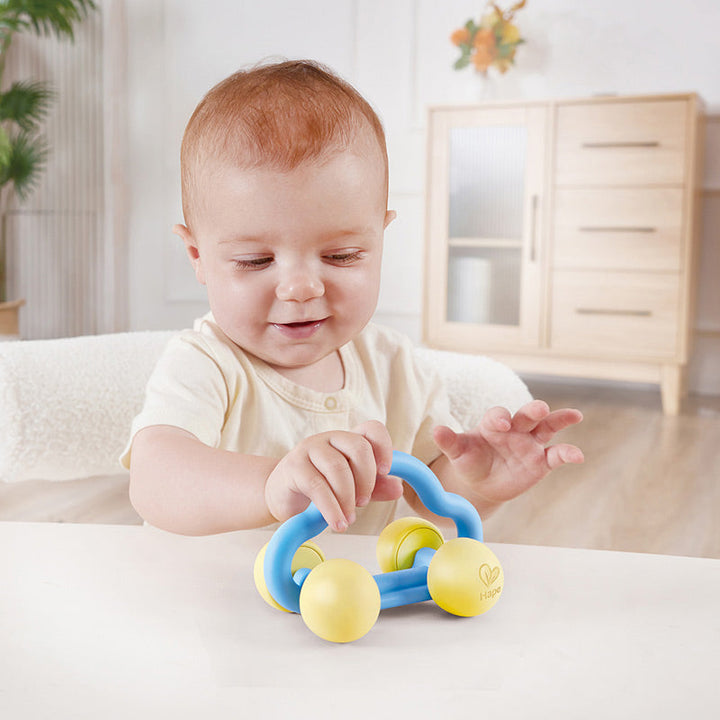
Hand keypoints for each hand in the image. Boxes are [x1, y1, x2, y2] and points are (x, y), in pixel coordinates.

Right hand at [264, 421, 400, 531]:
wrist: (281, 496)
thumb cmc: (320, 489)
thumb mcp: (352, 489)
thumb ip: (375, 488)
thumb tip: (398, 488)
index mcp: (347, 439)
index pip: (371, 429)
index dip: (384, 446)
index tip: (385, 471)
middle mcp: (329, 438)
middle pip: (358, 447)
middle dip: (366, 478)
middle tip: (364, 502)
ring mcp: (309, 449)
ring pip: (337, 467)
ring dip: (348, 498)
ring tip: (349, 519)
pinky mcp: (293, 466)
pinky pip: (317, 486)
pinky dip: (331, 508)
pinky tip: (337, 523)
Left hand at [433, 400, 583, 510]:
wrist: (482, 483)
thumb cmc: (469, 461)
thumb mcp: (458, 453)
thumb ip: (449, 441)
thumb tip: (436, 430)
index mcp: (493, 424)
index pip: (497, 415)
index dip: (499, 417)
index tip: (499, 423)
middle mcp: (515, 429)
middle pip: (526, 415)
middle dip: (532, 410)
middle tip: (539, 408)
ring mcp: (530, 443)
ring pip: (547, 427)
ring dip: (559, 419)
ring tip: (574, 415)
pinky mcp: (542, 461)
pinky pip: (557, 455)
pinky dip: (568, 453)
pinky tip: (578, 456)